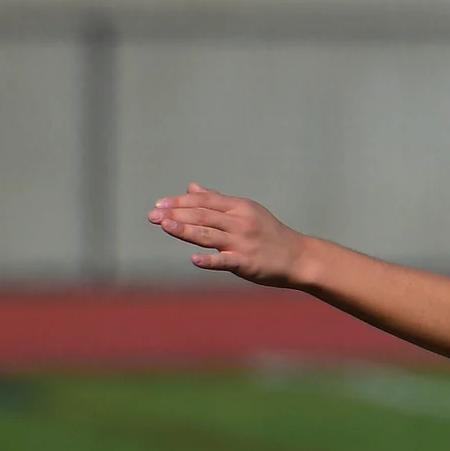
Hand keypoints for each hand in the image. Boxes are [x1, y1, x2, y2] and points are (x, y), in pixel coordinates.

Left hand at [148, 183, 310, 286]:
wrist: (297, 257)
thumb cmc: (268, 233)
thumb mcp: (246, 211)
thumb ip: (217, 200)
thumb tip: (191, 187)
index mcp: (239, 207)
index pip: (204, 201)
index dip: (179, 202)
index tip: (158, 204)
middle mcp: (240, 222)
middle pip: (202, 216)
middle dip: (175, 215)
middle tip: (151, 215)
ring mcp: (243, 242)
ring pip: (209, 234)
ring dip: (185, 230)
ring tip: (165, 226)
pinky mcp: (247, 263)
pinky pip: (225, 261)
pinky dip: (210, 260)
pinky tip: (194, 259)